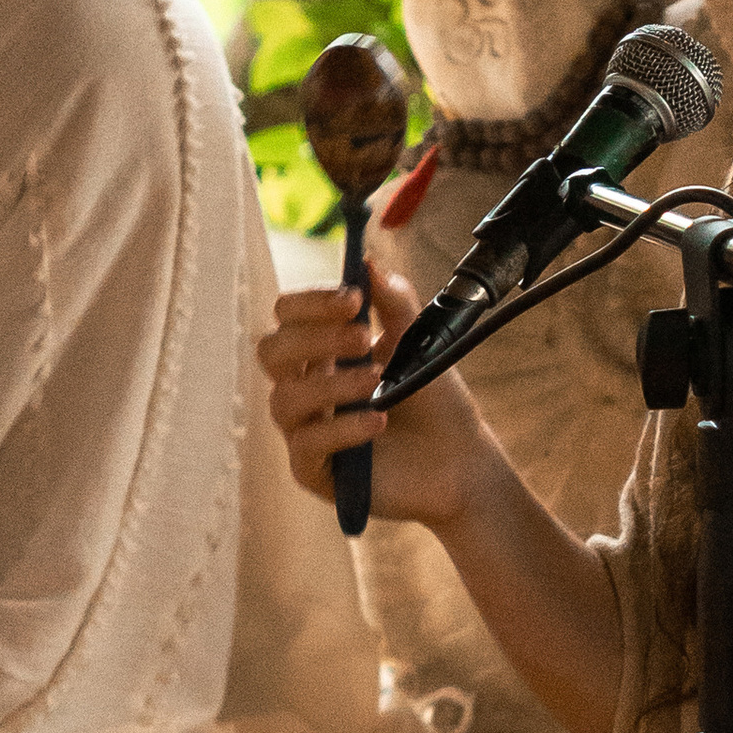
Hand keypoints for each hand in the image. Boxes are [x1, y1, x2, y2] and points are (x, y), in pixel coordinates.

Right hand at [260, 270, 500, 532]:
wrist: (461, 461)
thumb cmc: (434, 401)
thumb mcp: (420, 343)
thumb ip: (395, 302)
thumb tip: (367, 262)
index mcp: (322, 351)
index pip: (288, 316)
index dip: (311, 303)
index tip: (353, 297)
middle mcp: (306, 387)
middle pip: (271, 352)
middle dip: (314, 338)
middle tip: (362, 337)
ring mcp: (306, 430)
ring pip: (285, 400)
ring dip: (332, 385)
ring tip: (377, 382)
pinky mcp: (315, 470)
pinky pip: (306, 445)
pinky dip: (343, 429)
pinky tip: (379, 421)